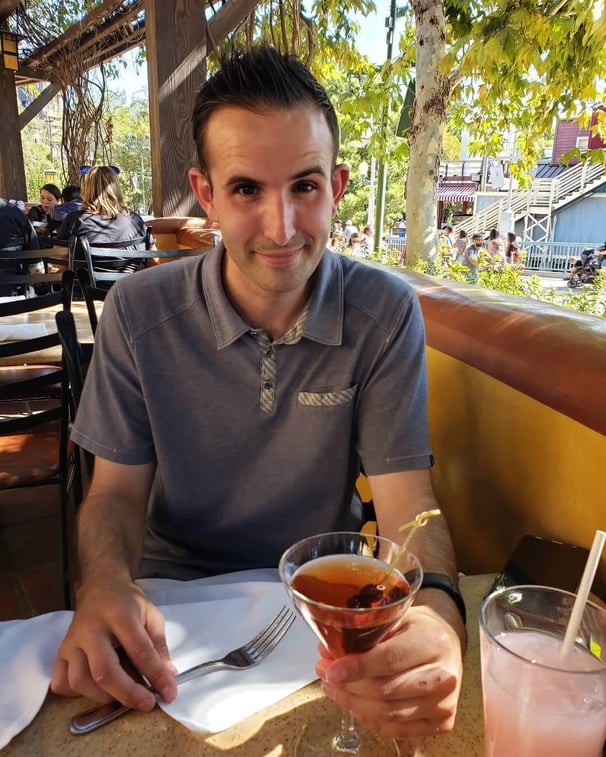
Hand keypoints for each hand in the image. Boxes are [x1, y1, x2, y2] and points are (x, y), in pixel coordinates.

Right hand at [51, 578, 177, 710]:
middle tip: (147, 703)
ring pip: (80, 681)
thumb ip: (159, 645)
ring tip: (124, 696)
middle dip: (128, 693)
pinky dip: (76, 694)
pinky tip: (95, 690)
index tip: (168, 693)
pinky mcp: (60, 652)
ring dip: (104, 697)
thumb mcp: (151, 614)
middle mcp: (91, 629)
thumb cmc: (128, 601)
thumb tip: (168, 675)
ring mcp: (72, 642)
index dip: (156, 675)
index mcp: (119, 615)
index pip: (139, 651)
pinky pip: (61, 682)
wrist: (101, 586)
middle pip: (104, 671)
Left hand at [315, 603, 462, 739]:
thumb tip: (328, 651)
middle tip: (324, 674)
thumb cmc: (419, 628)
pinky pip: (398, 730)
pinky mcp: (443, 723)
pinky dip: (371, 719)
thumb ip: (368, 634)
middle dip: (348, 685)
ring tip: (333, 688)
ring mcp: (445, 703)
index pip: (391, 659)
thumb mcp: (398, 617)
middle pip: (386, 690)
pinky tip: (354, 704)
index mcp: (433, 641)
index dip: (357, 667)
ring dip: (354, 703)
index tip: (331, 670)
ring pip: (389, 714)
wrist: (449, 643)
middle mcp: (444, 676)